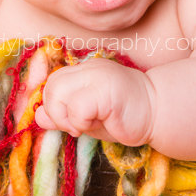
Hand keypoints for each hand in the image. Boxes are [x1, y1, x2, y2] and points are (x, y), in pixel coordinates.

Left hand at [33, 57, 155, 145]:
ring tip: (88, 124)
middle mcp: (87, 69)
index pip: (50, 83)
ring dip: (68, 119)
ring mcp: (97, 76)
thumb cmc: (123, 117)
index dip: (51, 106)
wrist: (158, 112)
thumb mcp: (86, 117)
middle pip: (50, 87)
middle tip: (78, 126)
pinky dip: (82, 122)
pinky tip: (100, 123)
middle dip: (57, 113)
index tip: (67, 122)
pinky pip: (78, 108)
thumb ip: (62, 114)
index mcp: (81, 72)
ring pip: (58, 95)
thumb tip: (37, 116)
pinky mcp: (107, 89)